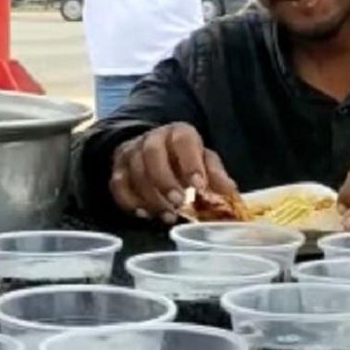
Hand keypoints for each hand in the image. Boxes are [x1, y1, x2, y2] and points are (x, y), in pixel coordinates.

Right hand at [110, 123, 236, 223]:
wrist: (157, 152)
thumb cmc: (186, 159)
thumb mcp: (205, 162)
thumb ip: (216, 176)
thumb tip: (231, 194)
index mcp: (179, 133)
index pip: (183, 141)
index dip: (191, 163)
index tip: (199, 186)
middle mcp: (152, 138)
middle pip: (152, 154)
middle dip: (165, 180)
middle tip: (178, 202)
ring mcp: (132, 152)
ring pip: (134, 171)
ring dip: (150, 197)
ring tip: (168, 216)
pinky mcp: (118, 168)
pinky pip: (117, 184)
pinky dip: (129, 202)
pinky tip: (145, 214)